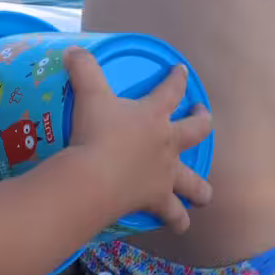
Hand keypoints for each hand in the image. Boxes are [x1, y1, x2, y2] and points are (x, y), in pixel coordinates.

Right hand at [62, 48, 212, 233]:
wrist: (94, 178)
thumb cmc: (95, 133)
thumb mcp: (87, 94)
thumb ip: (82, 68)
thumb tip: (71, 49)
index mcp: (154, 116)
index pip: (172, 90)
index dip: (178, 79)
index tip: (182, 71)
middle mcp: (167, 145)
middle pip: (197, 133)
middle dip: (202, 123)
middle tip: (201, 118)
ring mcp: (165, 175)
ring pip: (195, 184)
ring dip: (200, 189)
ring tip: (203, 194)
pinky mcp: (157, 201)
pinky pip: (173, 217)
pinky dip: (177, 222)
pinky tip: (178, 225)